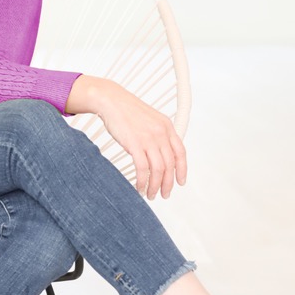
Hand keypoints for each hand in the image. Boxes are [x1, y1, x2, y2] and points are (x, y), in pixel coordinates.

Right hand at [65, 75, 186, 198]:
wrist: (112, 100)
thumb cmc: (128, 110)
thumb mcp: (151, 119)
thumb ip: (159, 134)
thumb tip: (162, 153)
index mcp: (167, 127)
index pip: (180, 153)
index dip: (182, 170)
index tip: (180, 182)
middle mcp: (161, 133)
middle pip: (170, 165)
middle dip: (168, 184)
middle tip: (164, 194)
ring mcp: (148, 139)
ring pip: (158, 170)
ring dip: (155, 186)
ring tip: (150, 194)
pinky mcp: (134, 144)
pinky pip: (142, 169)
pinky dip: (142, 181)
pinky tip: (139, 187)